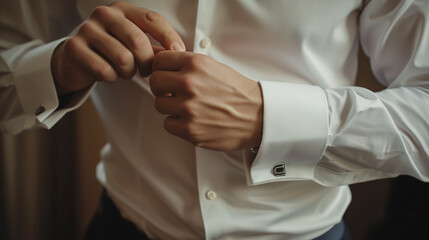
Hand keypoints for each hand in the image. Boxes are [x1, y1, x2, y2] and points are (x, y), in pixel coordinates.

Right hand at [51, 1, 184, 94]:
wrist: (75, 59)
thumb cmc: (111, 50)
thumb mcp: (133, 44)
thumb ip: (155, 47)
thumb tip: (179, 55)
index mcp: (123, 9)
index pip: (153, 19)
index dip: (169, 37)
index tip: (178, 53)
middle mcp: (104, 14)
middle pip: (138, 41)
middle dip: (147, 62)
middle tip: (147, 71)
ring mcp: (87, 29)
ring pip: (122, 58)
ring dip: (128, 72)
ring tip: (125, 71)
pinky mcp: (74, 48)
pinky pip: (105, 70)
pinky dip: (112, 78)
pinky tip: (110, 74)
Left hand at [150, 51, 262, 150]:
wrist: (258, 117)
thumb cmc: (239, 93)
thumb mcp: (215, 67)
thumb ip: (189, 65)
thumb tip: (164, 66)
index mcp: (196, 64)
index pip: (159, 60)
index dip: (161, 68)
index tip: (165, 74)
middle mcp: (190, 84)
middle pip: (154, 82)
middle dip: (161, 87)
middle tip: (171, 92)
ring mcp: (188, 108)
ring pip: (159, 104)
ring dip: (169, 106)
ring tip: (186, 107)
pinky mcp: (190, 129)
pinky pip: (167, 124)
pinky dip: (176, 123)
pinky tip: (191, 120)